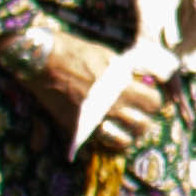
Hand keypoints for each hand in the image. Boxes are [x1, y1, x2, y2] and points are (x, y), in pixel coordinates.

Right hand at [18, 25, 166, 154]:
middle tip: (136, 116)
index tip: (146, 99)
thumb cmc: (76, 52)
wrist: (42, 59)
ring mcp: (94, 119)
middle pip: (143, 125)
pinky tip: (101, 134)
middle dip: (143, 121)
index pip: (153, 102)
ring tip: (121, 129)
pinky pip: (96, 143)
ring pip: (123, 141)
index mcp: (123, 85)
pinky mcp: (75, 128)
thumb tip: (143, 79)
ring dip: (125, 136)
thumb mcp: (109, 56)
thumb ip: (127, 72)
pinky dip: (101, 142)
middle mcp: (111, 105)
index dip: (152, 101)